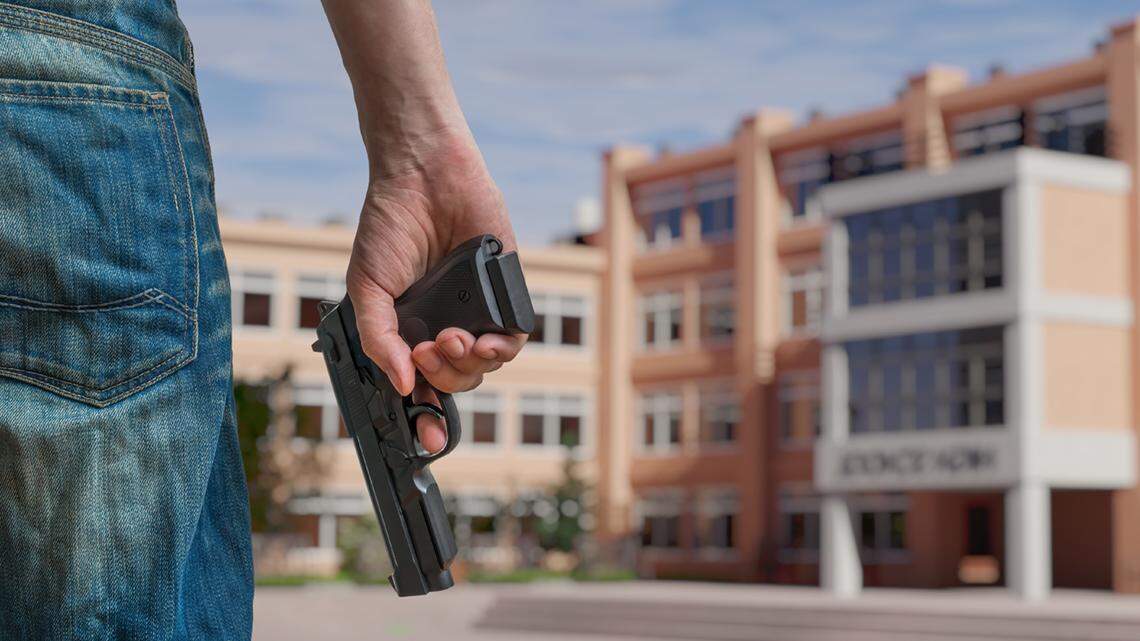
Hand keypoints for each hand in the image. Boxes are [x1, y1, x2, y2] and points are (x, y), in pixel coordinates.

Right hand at [346, 132, 526, 452]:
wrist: (422, 177)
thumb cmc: (389, 228)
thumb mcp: (367, 289)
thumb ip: (380, 339)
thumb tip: (402, 385)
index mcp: (410, 330)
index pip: (421, 386)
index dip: (424, 416)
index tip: (423, 438)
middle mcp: (444, 325)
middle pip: (455, 381)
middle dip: (443, 378)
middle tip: (429, 350)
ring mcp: (475, 311)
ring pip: (483, 367)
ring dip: (468, 366)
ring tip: (451, 339)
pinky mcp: (504, 293)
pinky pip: (513, 338)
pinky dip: (501, 349)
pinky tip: (482, 342)